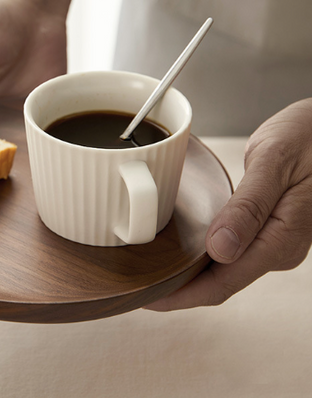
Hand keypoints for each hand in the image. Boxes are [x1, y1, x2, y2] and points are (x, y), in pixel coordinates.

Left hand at [145, 98, 311, 310]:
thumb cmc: (306, 136)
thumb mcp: (274, 163)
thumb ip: (248, 207)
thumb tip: (219, 250)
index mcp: (280, 239)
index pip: (222, 284)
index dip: (181, 295)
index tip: (147, 297)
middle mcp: (278, 248)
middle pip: (220, 283)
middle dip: (178, 290)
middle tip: (139, 285)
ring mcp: (274, 240)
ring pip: (224, 271)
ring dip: (188, 276)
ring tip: (152, 271)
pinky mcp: (267, 229)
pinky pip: (230, 252)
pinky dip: (201, 257)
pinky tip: (180, 250)